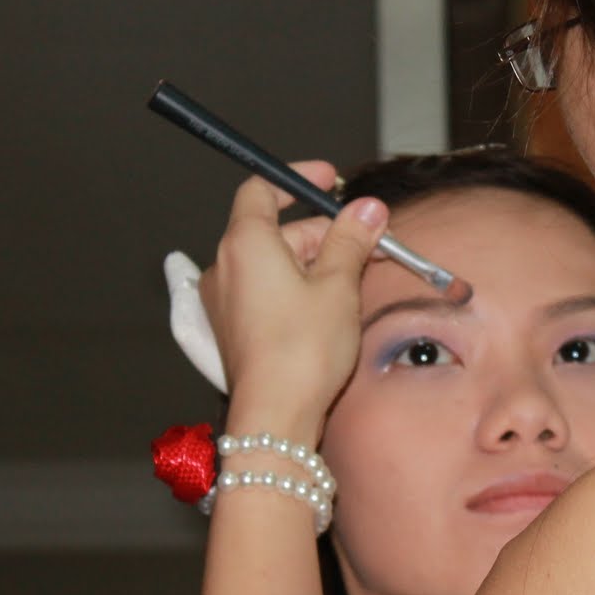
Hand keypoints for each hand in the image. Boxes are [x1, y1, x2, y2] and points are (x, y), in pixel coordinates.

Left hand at [198, 161, 388, 439]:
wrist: (277, 414)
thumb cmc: (303, 350)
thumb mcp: (339, 285)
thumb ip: (351, 240)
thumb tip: (367, 209)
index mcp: (246, 243)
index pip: (262, 189)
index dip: (297, 180)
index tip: (330, 181)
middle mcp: (226, 266)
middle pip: (277, 231)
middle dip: (324, 233)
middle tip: (369, 244)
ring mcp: (225, 300)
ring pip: (274, 264)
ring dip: (315, 264)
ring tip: (355, 280)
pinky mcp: (234, 328)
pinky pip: (266, 292)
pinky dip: (297, 288)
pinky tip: (328, 307)